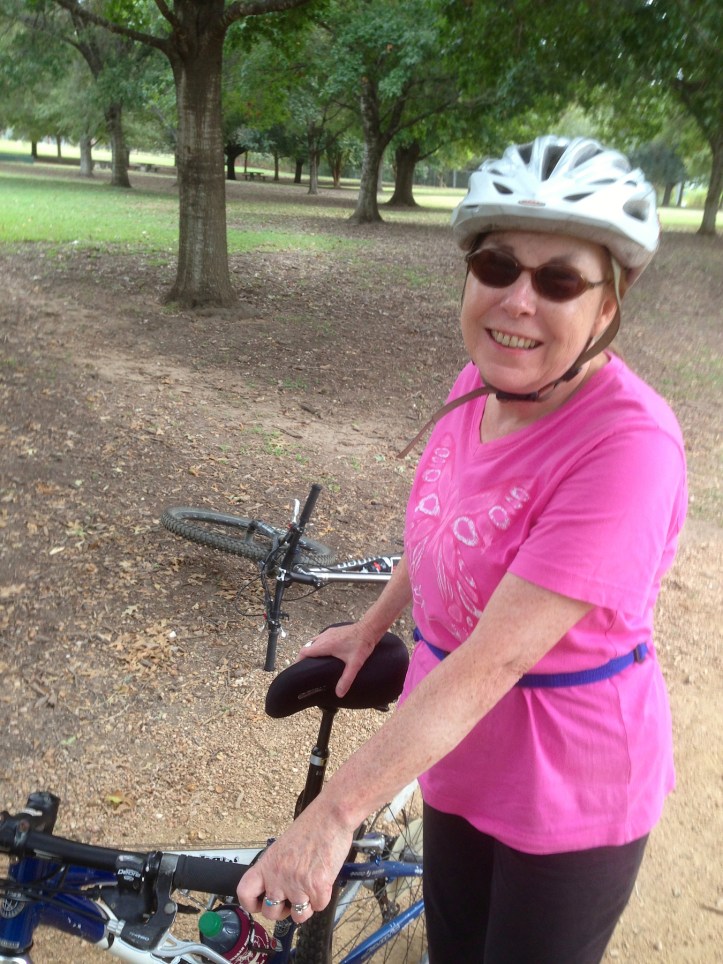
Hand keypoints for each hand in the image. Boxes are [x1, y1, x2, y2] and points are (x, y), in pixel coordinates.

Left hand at [236, 802, 353, 923]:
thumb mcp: (283, 846)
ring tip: (310, 890)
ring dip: (305, 907)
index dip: (252, 904)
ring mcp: (298, 885)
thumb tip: (275, 888)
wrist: (331, 816)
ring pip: (298, 916)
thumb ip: (276, 869)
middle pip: (271, 912)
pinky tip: (324, 881)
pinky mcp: (318, 888)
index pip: (245, 893)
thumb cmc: (311, 827)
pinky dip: (322, 898)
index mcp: (267, 864)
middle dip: (282, 911)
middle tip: (291, 899)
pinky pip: (318, 906)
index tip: (261, 904)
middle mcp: (278, 877)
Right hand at [297, 621, 377, 696]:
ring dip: (311, 650)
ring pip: (313, 641)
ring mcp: (329, 632)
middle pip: (307, 647)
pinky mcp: (334, 631)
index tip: (296, 670)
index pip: (304, 652)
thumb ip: (346, 679)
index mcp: (325, 645)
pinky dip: (318, 645)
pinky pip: (320, 638)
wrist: (369, 628)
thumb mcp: (355, 664)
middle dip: (303, 657)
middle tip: (305, 668)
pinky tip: (325, 653)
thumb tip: (339, 693)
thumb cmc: (362, 644)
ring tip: (314, 662)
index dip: (298, 661)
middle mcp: (324, 637)